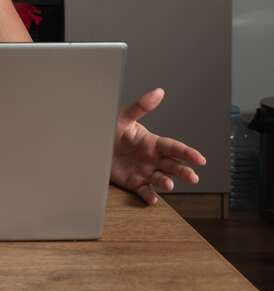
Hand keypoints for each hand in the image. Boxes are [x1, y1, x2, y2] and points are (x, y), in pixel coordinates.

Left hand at [109, 88, 205, 204]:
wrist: (91, 144)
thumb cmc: (110, 129)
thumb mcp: (124, 117)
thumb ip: (141, 106)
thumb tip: (158, 92)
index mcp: (152, 143)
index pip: (174, 148)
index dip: (187, 153)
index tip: (200, 159)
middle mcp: (152, 159)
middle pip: (173, 166)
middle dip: (184, 171)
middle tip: (192, 177)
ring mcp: (144, 171)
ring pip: (161, 179)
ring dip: (166, 182)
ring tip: (168, 184)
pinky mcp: (133, 182)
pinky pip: (144, 191)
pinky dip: (149, 196)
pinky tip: (152, 199)